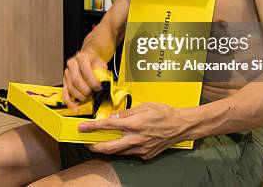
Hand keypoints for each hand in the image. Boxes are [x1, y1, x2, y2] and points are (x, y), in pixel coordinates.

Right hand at [63, 50, 107, 111]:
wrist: (89, 58)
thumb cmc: (94, 62)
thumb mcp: (101, 64)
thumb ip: (102, 74)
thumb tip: (104, 86)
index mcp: (82, 57)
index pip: (86, 71)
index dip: (93, 82)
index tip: (99, 89)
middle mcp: (72, 64)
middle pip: (76, 80)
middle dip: (86, 91)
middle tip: (93, 94)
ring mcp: (67, 73)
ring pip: (70, 88)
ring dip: (80, 96)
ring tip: (88, 98)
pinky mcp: (64, 81)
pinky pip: (65, 93)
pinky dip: (70, 102)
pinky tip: (75, 108)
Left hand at [78, 102, 194, 159]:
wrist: (180, 126)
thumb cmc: (163, 113)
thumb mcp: (144, 107)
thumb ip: (126, 113)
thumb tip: (112, 118)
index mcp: (134, 124)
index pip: (108, 126)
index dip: (92, 127)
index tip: (82, 128)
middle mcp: (136, 139)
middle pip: (109, 147)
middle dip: (94, 146)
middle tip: (86, 143)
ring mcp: (141, 149)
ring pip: (118, 153)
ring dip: (107, 149)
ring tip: (100, 144)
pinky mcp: (146, 155)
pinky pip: (129, 154)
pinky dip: (122, 150)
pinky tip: (119, 144)